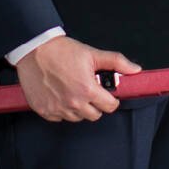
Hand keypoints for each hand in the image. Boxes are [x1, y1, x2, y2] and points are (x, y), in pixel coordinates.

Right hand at [14, 36, 139, 121]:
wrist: (34, 49)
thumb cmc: (61, 51)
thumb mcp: (92, 54)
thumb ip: (116, 62)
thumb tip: (135, 69)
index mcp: (87, 90)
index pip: (109, 107)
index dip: (110, 99)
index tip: (105, 93)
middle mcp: (73, 103)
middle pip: (94, 115)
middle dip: (95, 104)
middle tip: (87, 90)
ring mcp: (58, 109)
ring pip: (77, 118)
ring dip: (78, 108)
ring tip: (72, 90)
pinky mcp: (45, 111)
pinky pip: (59, 118)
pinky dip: (61, 109)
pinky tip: (59, 95)